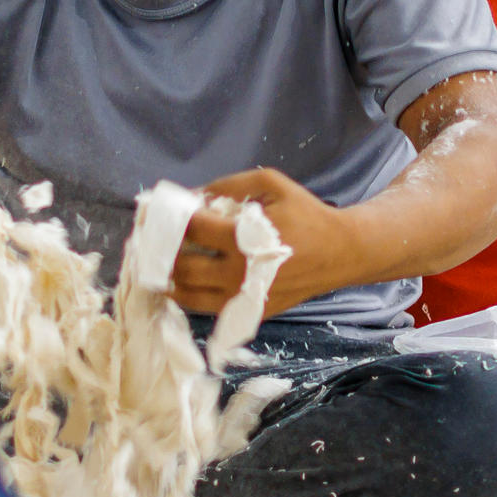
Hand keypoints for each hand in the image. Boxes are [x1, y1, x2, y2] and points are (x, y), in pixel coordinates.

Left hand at [172, 167, 345, 316]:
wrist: (340, 252)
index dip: (171, 220)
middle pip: (182, 269)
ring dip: (169, 281)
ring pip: (189, 297)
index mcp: (243, 238)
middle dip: (163, 254)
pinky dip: (190, 298)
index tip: (160, 213)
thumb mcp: (272, 184)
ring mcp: (244, 298)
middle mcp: (239, 273)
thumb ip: (230, 185)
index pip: (192, 231)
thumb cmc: (305, 214)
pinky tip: (186, 283)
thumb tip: (192, 195)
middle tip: (156, 242)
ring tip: (162, 265)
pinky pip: (209, 310)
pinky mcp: (251, 313)